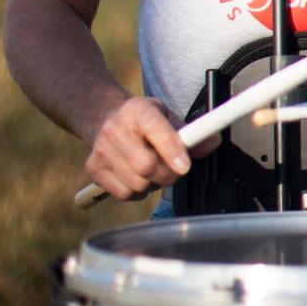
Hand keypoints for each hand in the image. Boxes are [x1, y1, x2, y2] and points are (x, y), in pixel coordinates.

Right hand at [84, 96, 219, 200]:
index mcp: (138, 110)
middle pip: (146, 165)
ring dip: (153, 184)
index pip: (155, 129)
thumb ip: (190, 132)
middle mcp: (115, 128)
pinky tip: (138, 176)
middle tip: (175, 170)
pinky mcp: (93, 169)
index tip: (185, 166)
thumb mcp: (167, 116)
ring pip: (138, 184)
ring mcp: (101, 150)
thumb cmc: (143, 120)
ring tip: (153, 169)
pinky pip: (125, 194)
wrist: (104, 119)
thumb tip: (213, 141)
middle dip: (168, 174)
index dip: (171, 149)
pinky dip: (138, 192)